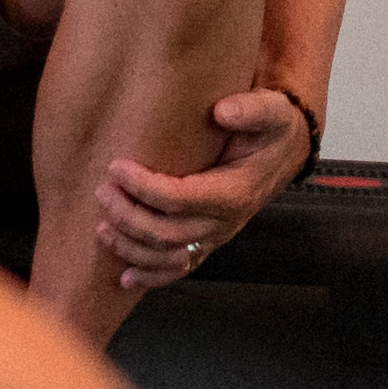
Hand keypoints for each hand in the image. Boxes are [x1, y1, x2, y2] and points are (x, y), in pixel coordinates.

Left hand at [95, 88, 312, 291]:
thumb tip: (222, 111)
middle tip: (102, 192)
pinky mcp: (209, 241)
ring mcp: (216, 237)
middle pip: (167, 234)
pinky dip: (151, 277)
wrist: (285, 153)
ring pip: (168, 258)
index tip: (116, 167)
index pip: (179, 199)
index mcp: (234, 192)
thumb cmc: (272, 130)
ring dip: (132, 248)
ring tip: (102, 227)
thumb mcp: (271, 111)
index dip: (144, 187)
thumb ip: (250, 109)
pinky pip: (180, 269)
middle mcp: (224, 222)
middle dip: (128, 217)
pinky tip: (126, 278)